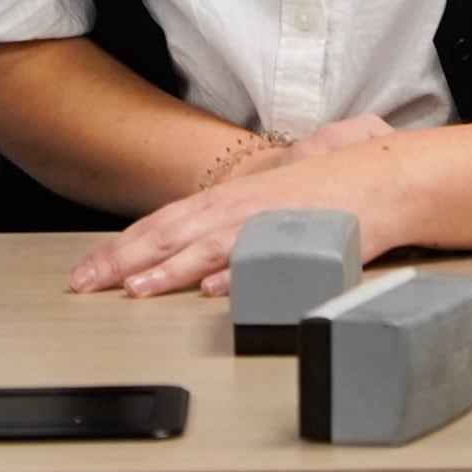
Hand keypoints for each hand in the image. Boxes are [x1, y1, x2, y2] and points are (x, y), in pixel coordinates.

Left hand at [69, 115, 417, 298]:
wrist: (387, 178)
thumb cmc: (335, 187)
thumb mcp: (274, 195)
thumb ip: (239, 214)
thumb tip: (208, 253)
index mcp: (232, 198)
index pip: (165, 221)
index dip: (124, 244)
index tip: (91, 267)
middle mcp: (241, 207)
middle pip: (170, 234)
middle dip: (123, 259)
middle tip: (84, 283)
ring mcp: (267, 224)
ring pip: (205, 249)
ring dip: (166, 271)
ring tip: (132, 290)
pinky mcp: (299, 240)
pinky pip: (259, 261)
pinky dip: (232, 276)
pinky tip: (208, 292)